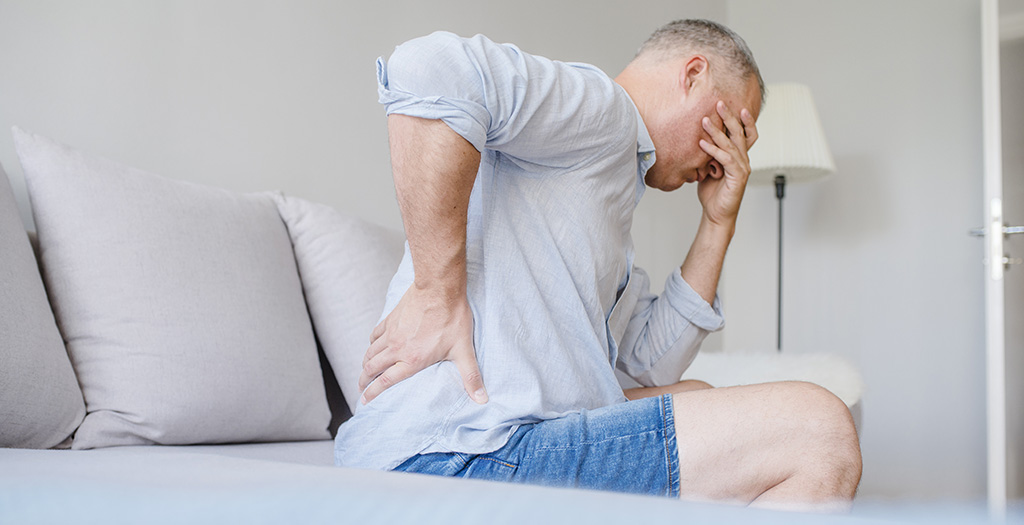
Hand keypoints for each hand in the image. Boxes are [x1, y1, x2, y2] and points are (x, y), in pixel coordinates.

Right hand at [358, 285, 486, 404]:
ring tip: (364, 371)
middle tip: (361, 388)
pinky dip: (371, 343)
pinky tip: (373, 345)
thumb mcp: (463, 350)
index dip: (372, 393)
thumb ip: (471, 376)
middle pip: (372, 367)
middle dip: (364, 380)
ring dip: (365, 363)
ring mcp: (391, 333)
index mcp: (412, 360)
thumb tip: (482, 399)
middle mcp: (397, 348)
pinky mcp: (391, 319)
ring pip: (371, 352)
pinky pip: (375, 334)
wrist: (439, 288)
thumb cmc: (452, 318)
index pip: (386, 381)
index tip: (364, 401)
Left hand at [696, 102, 757, 227]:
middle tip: (719, 103)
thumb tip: (697, 139)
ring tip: (704, 120)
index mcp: (738, 157)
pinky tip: (702, 143)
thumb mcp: (708, 169)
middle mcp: (743, 160)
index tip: (737, 106)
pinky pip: (725, 159)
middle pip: (739, 134)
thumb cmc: (713, 193)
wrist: (717, 214)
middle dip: (729, 117)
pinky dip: (713, 150)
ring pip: (731, 145)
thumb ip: (708, 155)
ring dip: (717, 132)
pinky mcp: (737, 177)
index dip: (745, 121)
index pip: (746, 135)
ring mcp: (742, 168)